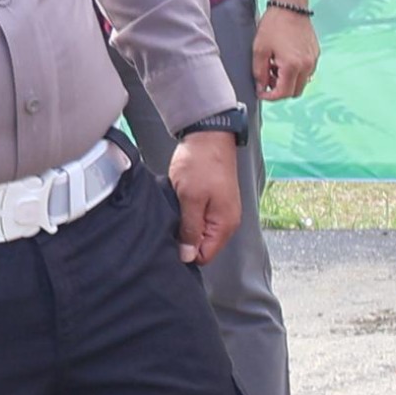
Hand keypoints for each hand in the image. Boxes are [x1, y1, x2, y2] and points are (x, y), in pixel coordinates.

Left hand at [169, 129, 241, 264]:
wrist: (208, 138)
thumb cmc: (201, 165)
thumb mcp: (191, 199)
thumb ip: (190, 229)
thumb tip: (188, 256)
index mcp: (225, 224)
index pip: (205, 256)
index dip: (185, 252)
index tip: (170, 238)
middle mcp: (227, 222)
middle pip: (203, 246)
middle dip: (185, 240)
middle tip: (169, 223)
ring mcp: (221, 212)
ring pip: (199, 233)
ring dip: (185, 226)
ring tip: (173, 211)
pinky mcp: (213, 203)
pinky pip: (199, 220)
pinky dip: (187, 216)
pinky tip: (179, 205)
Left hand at [252, 4, 319, 100]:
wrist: (290, 8)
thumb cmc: (275, 25)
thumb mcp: (260, 50)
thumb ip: (259, 72)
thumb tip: (261, 86)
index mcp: (292, 66)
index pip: (283, 93)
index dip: (270, 97)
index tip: (262, 94)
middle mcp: (306, 66)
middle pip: (295, 91)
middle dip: (280, 90)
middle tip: (267, 80)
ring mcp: (313, 61)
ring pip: (302, 82)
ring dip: (289, 81)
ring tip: (276, 66)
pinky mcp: (316, 55)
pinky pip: (307, 71)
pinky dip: (296, 72)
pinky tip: (285, 59)